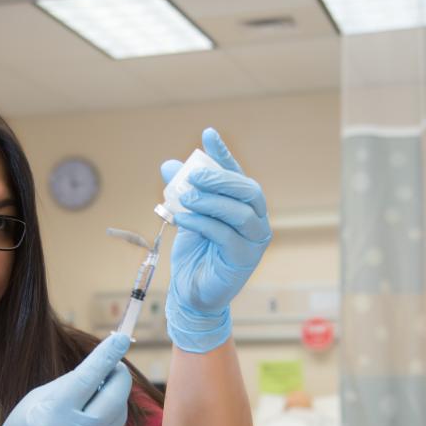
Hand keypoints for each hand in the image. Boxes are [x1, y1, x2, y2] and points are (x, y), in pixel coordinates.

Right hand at [0, 333, 132, 425]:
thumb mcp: (39, 398)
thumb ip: (73, 382)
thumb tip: (106, 366)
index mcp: (53, 412)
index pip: (88, 377)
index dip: (107, 356)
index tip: (122, 339)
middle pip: (115, 398)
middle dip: (120, 378)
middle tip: (116, 369)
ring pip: (119, 417)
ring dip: (114, 403)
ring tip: (95, 402)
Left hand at [161, 127, 270, 352]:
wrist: (193, 292)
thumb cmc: (195, 253)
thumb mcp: (186, 216)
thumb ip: (181, 192)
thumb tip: (169, 165)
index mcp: (243, 205)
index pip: (237, 173)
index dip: (224, 154)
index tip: (207, 133)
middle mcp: (255, 220)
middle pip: (247, 190)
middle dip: (220, 178)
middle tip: (193, 174)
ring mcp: (254, 241)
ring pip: (241, 212)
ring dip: (212, 200)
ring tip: (185, 197)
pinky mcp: (243, 260)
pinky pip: (226, 235)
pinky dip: (204, 223)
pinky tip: (184, 218)